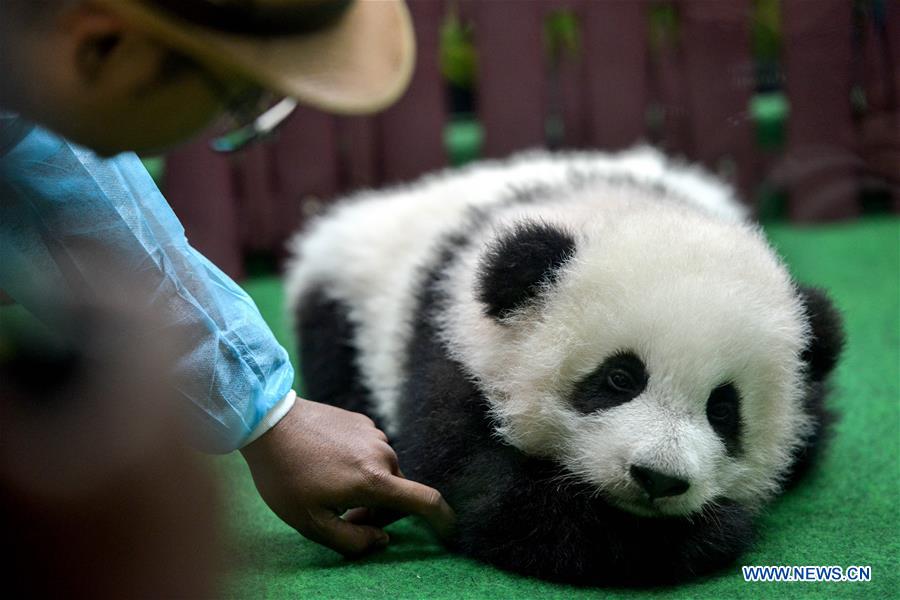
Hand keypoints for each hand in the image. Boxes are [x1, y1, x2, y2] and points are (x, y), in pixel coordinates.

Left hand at [240, 398, 454, 555]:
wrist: (268, 422)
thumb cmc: (285, 476)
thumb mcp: (311, 523)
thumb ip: (352, 541)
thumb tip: (381, 539)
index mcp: (374, 480)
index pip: (425, 501)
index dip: (444, 519)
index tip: (450, 532)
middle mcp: (382, 454)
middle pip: (398, 493)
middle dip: (379, 511)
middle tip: (343, 516)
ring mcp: (373, 434)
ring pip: (385, 473)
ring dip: (369, 487)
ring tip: (329, 487)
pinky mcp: (362, 421)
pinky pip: (371, 452)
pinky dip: (360, 465)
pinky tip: (328, 463)